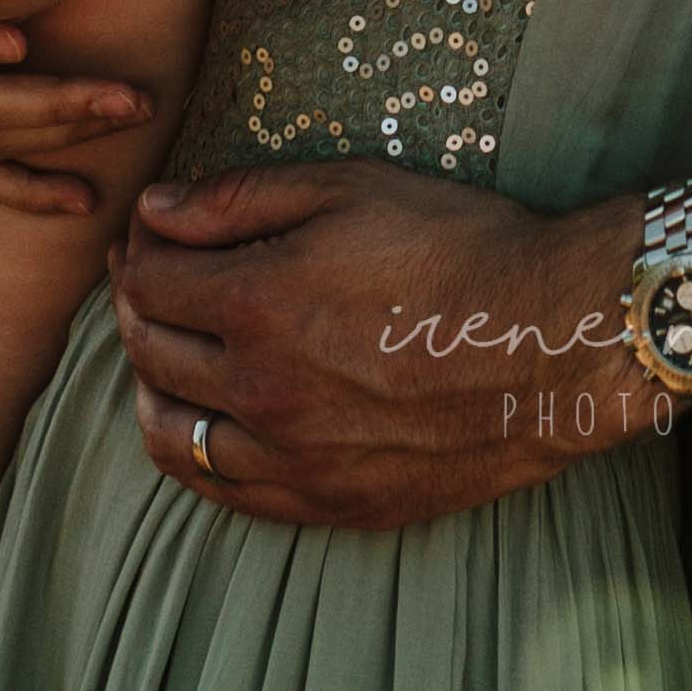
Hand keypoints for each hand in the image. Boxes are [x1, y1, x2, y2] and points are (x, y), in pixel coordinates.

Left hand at [106, 157, 647, 528]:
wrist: (558, 340)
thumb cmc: (462, 248)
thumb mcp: (351, 187)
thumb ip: (239, 198)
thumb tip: (153, 211)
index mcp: (257, 302)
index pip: (149, 279)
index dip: (138, 249)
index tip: (148, 234)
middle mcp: (260, 388)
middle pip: (149, 351)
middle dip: (134, 305)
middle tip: (147, 279)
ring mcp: (292, 457)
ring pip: (170, 433)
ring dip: (150, 385)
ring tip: (165, 354)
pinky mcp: (329, 502)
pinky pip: (223, 490)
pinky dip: (194, 453)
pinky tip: (205, 422)